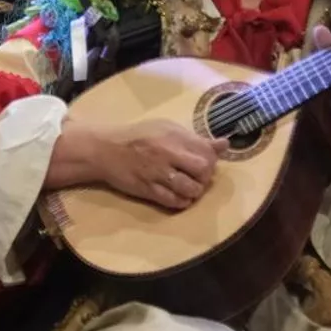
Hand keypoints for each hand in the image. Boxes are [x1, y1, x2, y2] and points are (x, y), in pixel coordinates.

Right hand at [47, 116, 224, 211]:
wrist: (105, 149)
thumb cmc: (138, 136)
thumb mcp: (166, 128)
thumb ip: (195, 138)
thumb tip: (225, 144)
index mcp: (173, 135)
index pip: (207, 151)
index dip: (212, 159)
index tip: (205, 162)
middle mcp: (168, 153)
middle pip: (203, 169)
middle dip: (206, 176)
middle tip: (199, 177)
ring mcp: (158, 173)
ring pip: (191, 189)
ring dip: (195, 191)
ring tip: (189, 187)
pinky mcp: (149, 190)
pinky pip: (175, 202)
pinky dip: (182, 201)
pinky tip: (179, 196)